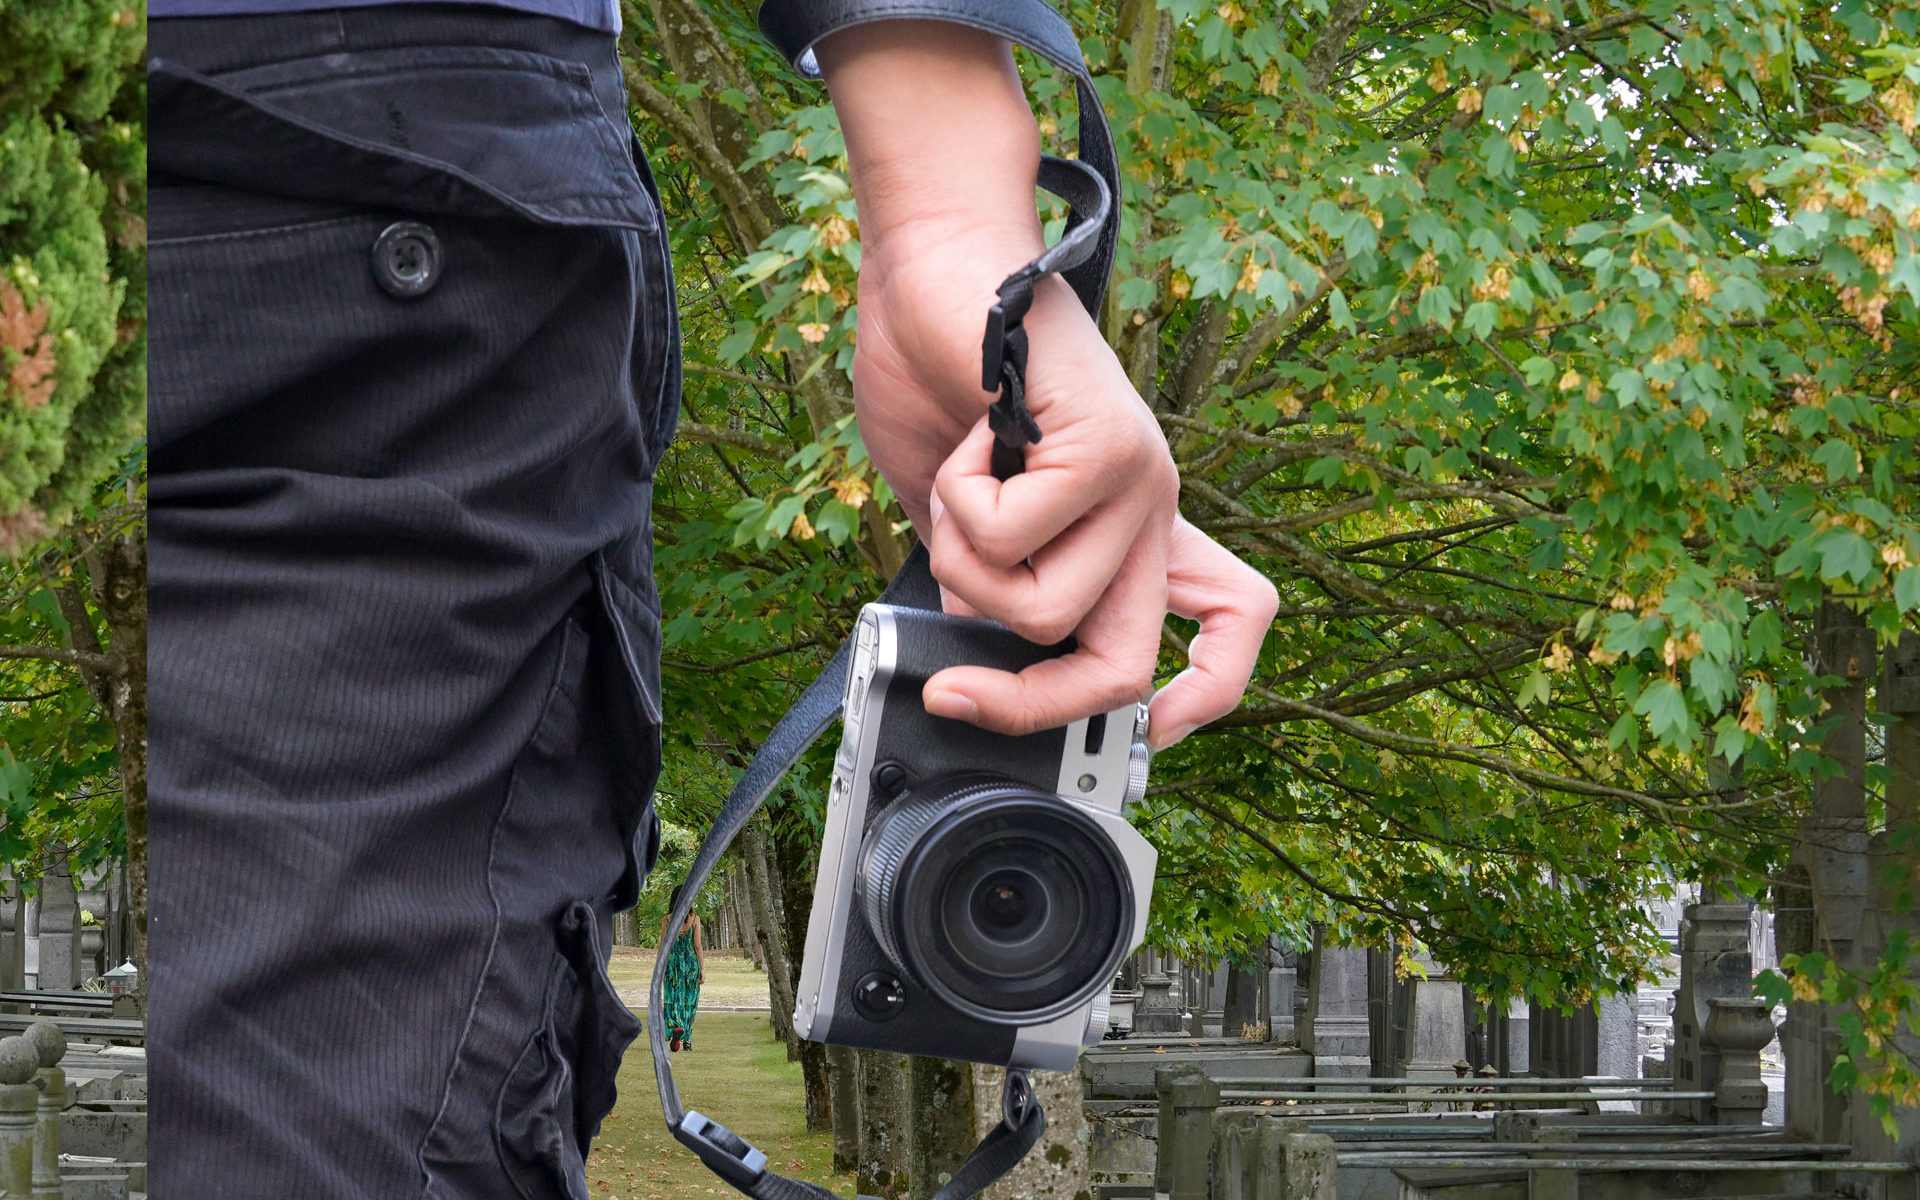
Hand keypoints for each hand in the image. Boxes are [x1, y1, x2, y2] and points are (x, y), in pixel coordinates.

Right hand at [820, 25, 1276, 747]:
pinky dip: (961, 505)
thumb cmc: (937, 374)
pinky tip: (971, 439)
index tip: (1155, 730)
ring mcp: (1138, 477)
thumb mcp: (956, 516)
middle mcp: (1150, 505)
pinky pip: (1014, 538)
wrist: (936, 262)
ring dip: (967, 570)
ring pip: (1047, 614)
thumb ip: (981, 585)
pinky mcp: (1108, 445)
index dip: (1211, 692)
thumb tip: (963, 670)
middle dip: (1026, 704)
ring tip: (960, 489)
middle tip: (950, 690)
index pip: (1233, 617)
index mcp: (1125, 522)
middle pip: (1122, 667)